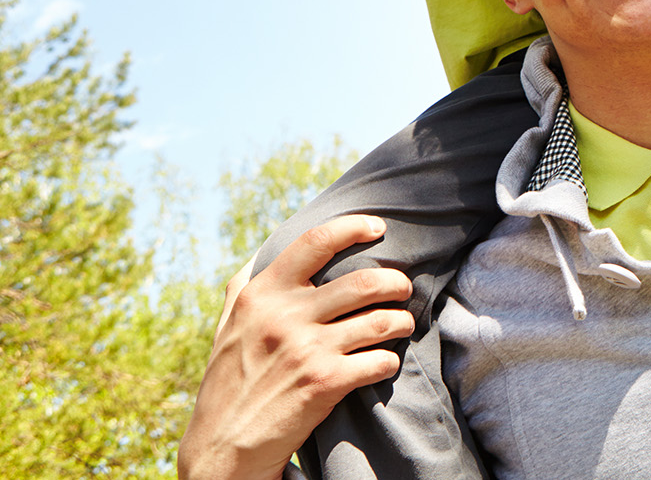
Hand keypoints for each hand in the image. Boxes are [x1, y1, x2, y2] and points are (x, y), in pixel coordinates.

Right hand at [177, 216, 414, 479]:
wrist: (222, 448)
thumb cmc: (228, 383)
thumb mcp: (227, 328)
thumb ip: (244, 288)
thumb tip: (261, 254)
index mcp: (260, 295)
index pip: (314, 241)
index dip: (353, 227)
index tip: (378, 227)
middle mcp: (284, 316)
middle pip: (364, 282)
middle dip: (396, 282)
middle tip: (403, 288)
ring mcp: (306, 350)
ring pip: (382, 320)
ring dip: (402, 322)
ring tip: (403, 325)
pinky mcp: (325, 383)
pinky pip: (380, 361)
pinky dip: (390, 361)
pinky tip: (384, 363)